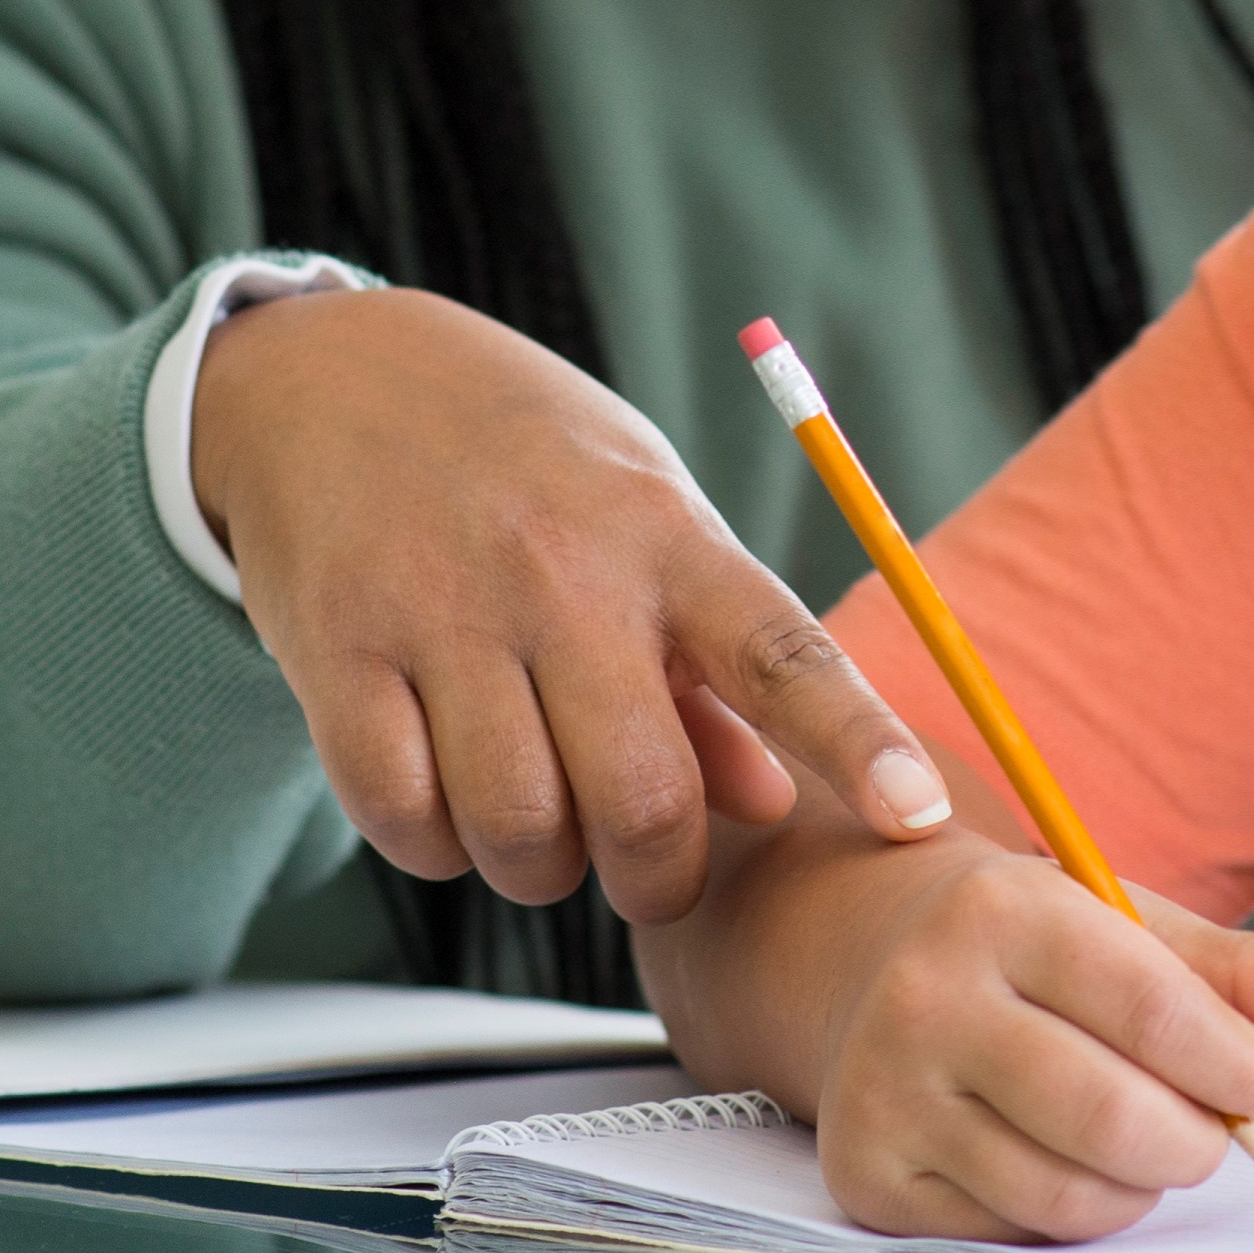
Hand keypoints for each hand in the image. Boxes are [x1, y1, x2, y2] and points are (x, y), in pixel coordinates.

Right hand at [193, 283, 950, 925]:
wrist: (335, 374)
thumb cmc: (527, 466)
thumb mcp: (643, 519)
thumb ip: (709, 665)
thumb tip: (774, 799)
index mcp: (667, 537)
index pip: (784, 653)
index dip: (860, 741)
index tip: (918, 818)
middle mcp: (563, 573)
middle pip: (644, 800)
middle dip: (655, 878)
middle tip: (641, 862)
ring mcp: (443, 611)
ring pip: (519, 830)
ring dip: (534, 866)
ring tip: (531, 817)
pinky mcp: (338, 650)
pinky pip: (401, 817)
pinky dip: (429, 842)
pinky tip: (439, 792)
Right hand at [781, 836, 1253, 1241]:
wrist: (873, 966)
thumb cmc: (1038, 952)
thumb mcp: (1140, 934)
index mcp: (1002, 910)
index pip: (1151, 1008)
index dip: (1241, 1064)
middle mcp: (925, 998)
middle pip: (1111, 1118)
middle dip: (1199, 1141)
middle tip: (1219, 1131)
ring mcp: (883, 1094)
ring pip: (1067, 1194)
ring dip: (1142, 1187)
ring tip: (1146, 1140)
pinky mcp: (868, 1177)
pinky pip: (1015, 1234)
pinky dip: (1075, 1215)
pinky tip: (1071, 1163)